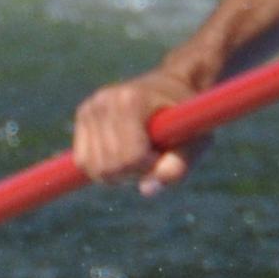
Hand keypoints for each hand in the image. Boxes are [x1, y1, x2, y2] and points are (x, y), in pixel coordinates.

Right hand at [73, 65, 211, 192]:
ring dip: (118, 173)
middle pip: (109, 165)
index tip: (163, 154)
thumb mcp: (195, 143)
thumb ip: (177, 168)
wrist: (172, 86)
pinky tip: (122, 154)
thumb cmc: (188, 119)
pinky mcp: (83, 116)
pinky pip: (83, 160)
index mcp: (131, 102)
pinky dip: (102, 168)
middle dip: (133, 172)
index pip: (130, 156)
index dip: (149, 167)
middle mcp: (104, 102)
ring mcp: (89, 108)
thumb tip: (147, 191)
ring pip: (92, 166)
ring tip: (139, 155)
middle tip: (152, 156)